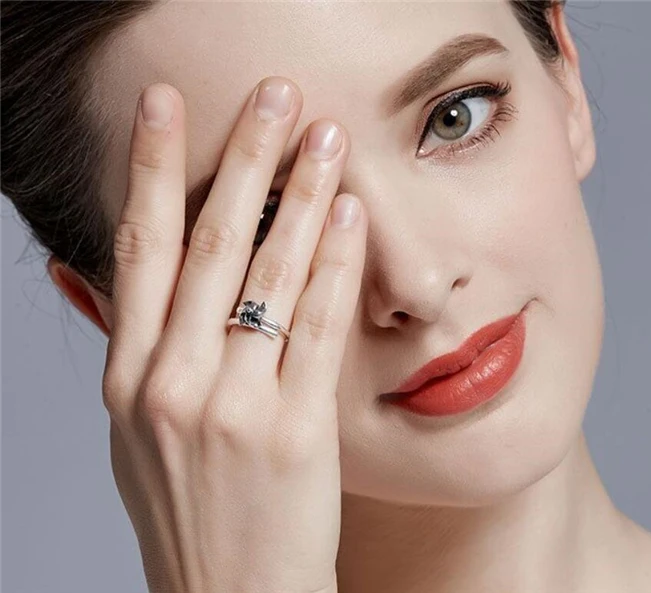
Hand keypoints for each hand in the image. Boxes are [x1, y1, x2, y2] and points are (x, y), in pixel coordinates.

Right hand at [103, 77, 364, 592]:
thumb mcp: (134, 432)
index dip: (153, 168)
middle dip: (245, 157)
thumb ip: (130, 349)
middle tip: (275, 95)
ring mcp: (233, 406)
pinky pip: (316, 328)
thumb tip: (94, 274)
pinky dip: (336, 266)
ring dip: (301, 196)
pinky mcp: (295, 431)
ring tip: (327, 137)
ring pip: (268, 274)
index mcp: (129, 376)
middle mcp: (172, 382)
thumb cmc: (189, 511)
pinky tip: (353, 216)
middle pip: (210, 243)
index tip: (169, 107)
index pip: (139, 247)